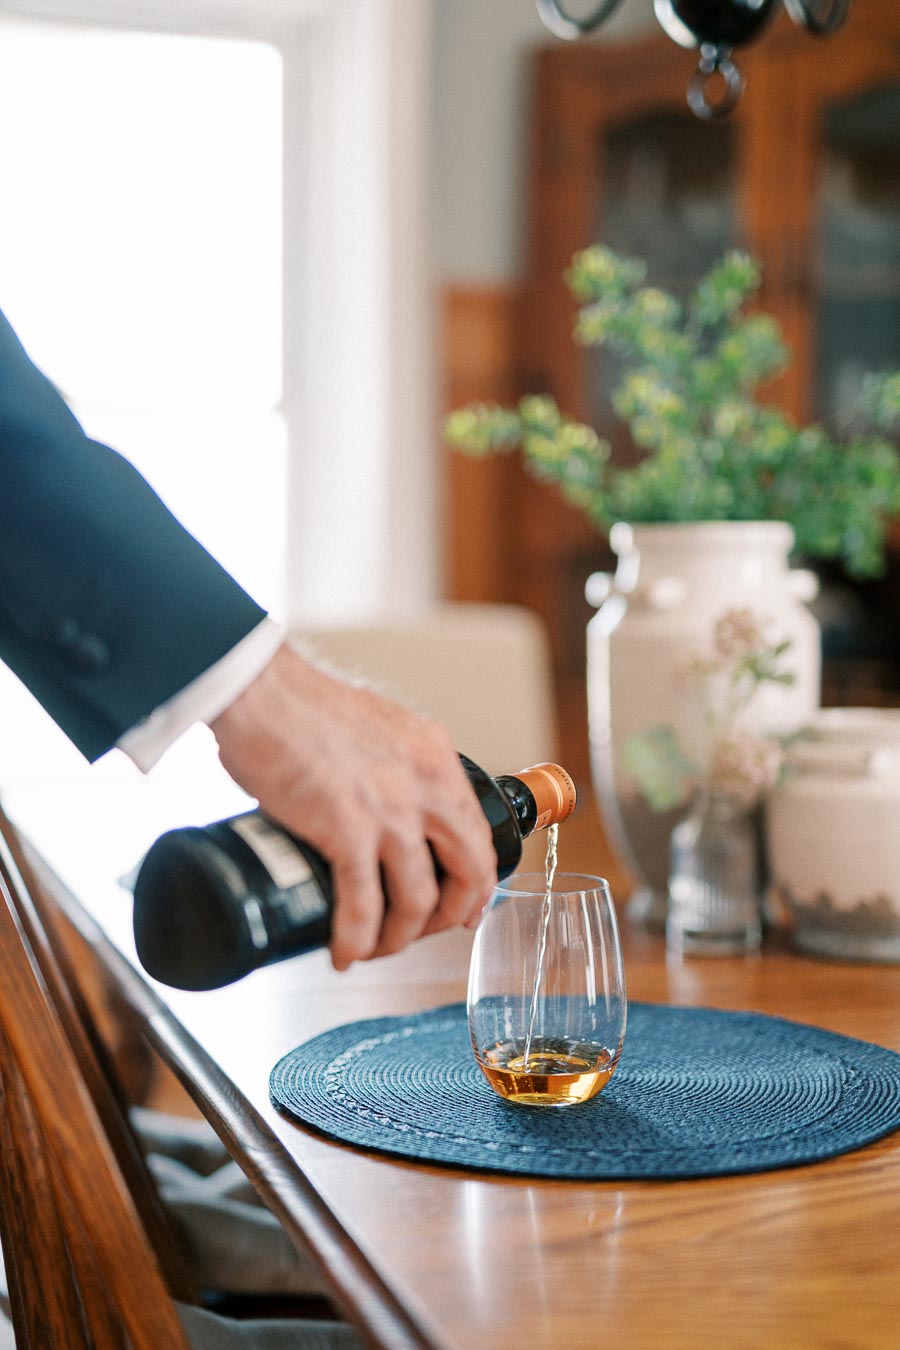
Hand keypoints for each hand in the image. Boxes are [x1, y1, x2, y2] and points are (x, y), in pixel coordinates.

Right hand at [209, 642, 496, 969]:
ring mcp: (392, 810)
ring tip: (373, 949)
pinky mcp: (348, 830)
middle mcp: (427, 784)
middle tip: (421, 934)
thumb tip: (378, 800)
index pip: (477, 832)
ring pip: (416, 899)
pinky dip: (356, 940)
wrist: (261, 692)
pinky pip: (364, 906)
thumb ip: (389, 761)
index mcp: (436, 756)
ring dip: (398, 938)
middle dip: (448, 916)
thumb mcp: (376, 726)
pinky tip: (343, 954)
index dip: (475, 882)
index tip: (462, 905)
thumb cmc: (301, 705)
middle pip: (466, 872)